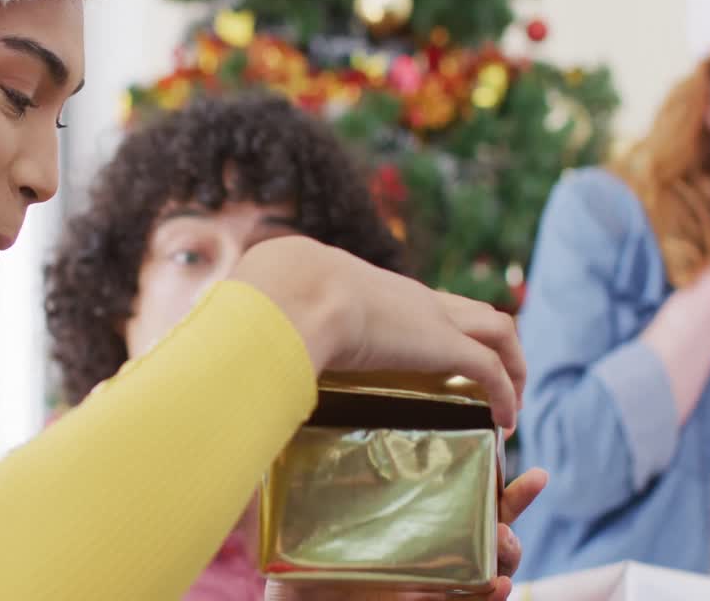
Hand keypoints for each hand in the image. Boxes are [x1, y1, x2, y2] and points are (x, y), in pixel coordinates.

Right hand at [230, 237, 524, 429]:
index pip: (416, 302)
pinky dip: (506, 392)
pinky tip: (506, 420)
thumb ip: (241, 339)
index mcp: (370, 290)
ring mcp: (431, 317)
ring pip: (498, 329)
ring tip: (510, 402)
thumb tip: (197, 358)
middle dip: (486, 341)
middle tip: (491, 381)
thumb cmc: (266, 302)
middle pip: (470, 309)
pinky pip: (493, 371)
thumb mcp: (258, 316)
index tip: (433, 357)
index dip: (433, 327)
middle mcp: (410, 298)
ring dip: (512, 363)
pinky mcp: (444, 345)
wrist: (292, 291)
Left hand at [263, 468, 548, 600]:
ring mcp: (436, 585)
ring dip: (507, 558)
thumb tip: (325, 422)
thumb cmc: (304, 563)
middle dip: (512, 524)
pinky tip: (500, 586)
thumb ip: (332, 485)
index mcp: (422, 526)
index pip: (473, 503)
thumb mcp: (322, 518)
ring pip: (490, 571)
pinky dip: (488, 598)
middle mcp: (436, 554)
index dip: (510, 493)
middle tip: (504, 517)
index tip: (536, 474)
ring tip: (502, 542)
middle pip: (493, 535)